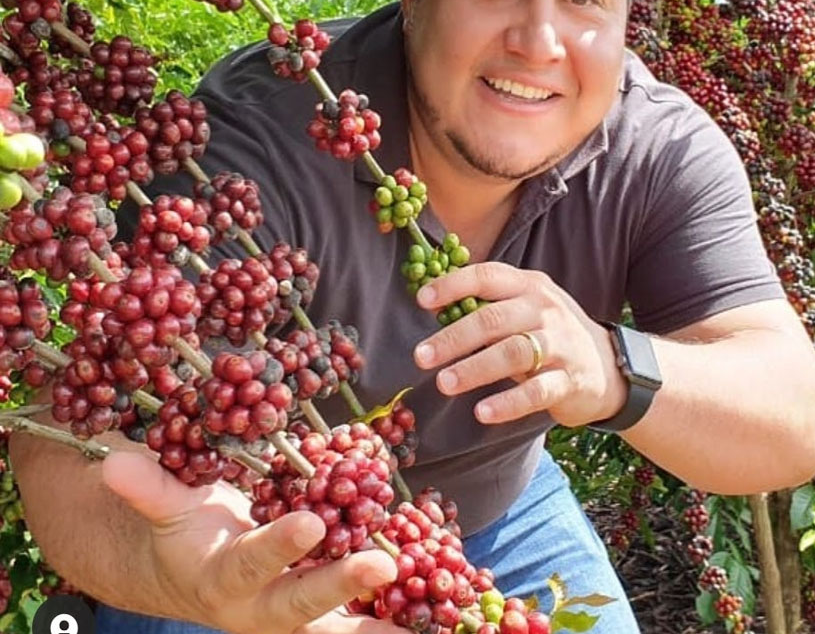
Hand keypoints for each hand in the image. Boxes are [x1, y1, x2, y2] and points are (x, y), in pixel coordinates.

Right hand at [101, 451, 404, 633]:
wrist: (197, 580)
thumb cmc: (189, 535)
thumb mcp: (169, 512)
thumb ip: (152, 489)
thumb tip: (114, 464)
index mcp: (223, 578)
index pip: (252, 562)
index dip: (279, 545)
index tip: (312, 522)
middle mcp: (261, 607)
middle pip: (302, 603)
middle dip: (341, 586)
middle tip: (383, 564)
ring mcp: (295, 617)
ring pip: (335, 628)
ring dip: (378, 626)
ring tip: (425, 626)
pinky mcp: (321, 617)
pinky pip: (357, 624)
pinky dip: (391, 624)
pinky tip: (433, 623)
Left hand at [413, 263, 627, 427]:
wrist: (610, 366)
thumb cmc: (551, 335)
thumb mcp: (527, 309)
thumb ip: (490, 307)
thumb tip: (434, 308)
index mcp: (529, 286)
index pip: (488, 276)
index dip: (453, 285)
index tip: (423, 300)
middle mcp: (546, 311)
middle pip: (494, 319)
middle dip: (453, 338)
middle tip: (422, 356)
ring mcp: (561, 345)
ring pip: (513, 353)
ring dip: (474, 369)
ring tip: (444, 383)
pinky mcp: (571, 380)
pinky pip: (536, 391)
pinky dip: (507, 403)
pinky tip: (482, 412)